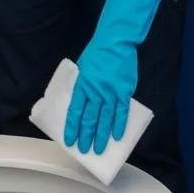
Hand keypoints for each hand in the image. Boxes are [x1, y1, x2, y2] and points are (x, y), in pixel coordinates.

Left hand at [64, 0, 159, 154]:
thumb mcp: (82, 69)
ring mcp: (110, 92)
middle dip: (86, 137)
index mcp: (82, 85)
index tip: (70, 141)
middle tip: (84, 151)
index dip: (72, 128)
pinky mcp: (123, 91)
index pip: (74, 112)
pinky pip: (121, 112)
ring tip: (98, 150)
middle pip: (89, 119)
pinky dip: (119, 125)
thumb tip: (81, 105)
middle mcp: (94, 91)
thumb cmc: (98, 54)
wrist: (115, 41)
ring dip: (101, 136)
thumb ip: (82, 87)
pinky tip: (117, 136)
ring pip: (104, 119)